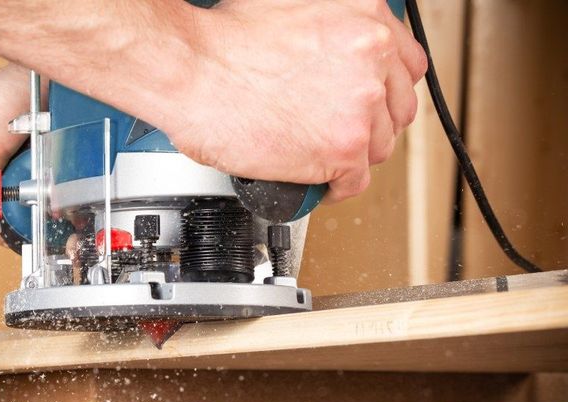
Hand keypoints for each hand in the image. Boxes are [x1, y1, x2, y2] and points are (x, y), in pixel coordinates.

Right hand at [165, 0, 426, 201]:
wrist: (191, 69)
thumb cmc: (222, 42)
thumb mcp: (292, 11)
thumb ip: (329, 36)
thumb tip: (331, 60)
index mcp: (363, 17)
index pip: (406, 66)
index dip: (384, 91)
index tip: (370, 104)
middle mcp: (372, 56)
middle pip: (396, 110)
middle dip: (369, 125)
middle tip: (339, 132)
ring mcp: (361, 104)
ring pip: (379, 148)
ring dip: (352, 157)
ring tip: (320, 156)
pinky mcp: (343, 147)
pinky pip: (355, 181)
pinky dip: (335, 187)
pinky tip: (316, 180)